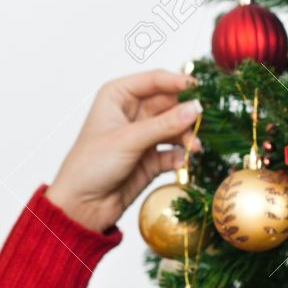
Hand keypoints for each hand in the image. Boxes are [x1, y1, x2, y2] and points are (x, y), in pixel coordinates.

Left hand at [46, 69, 202, 233]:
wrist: (82, 206)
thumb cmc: (91, 165)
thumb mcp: (128, 140)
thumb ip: (164, 124)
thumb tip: (196, 109)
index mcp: (118, 96)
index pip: (154, 81)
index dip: (179, 83)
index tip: (200, 90)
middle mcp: (132, 112)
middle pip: (170, 103)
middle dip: (187, 113)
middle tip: (205, 121)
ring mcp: (143, 135)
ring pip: (174, 127)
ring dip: (187, 136)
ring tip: (194, 148)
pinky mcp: (150, 158)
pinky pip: (173, 151)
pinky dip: (180, 156)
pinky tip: (182, 163)